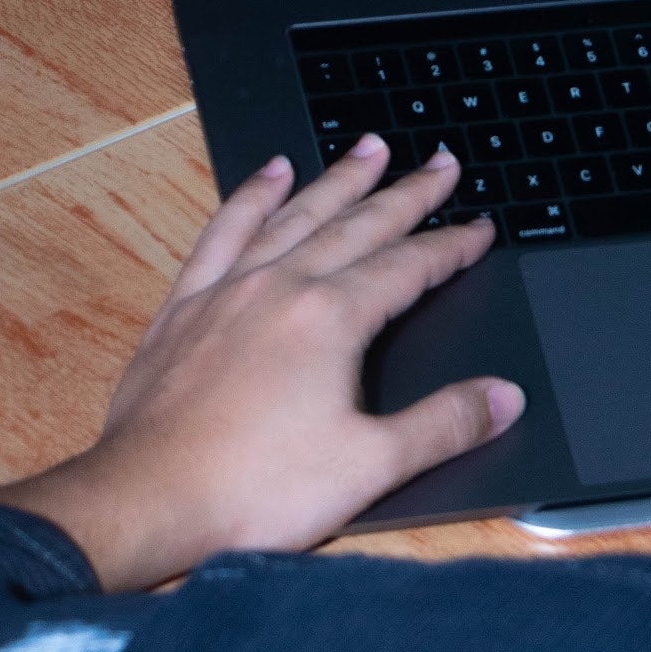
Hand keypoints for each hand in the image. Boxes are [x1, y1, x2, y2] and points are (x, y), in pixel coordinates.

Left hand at [0, 137, 523, 590]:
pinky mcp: (185, 310)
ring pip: (295, 216)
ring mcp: (227, 293)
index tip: (481, 228)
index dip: (453, 245)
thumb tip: (504, 397)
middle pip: (358, 225)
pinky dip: (249, 199)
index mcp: (331, 319)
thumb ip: (447, 425)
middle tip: (441, 163)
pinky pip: (223, 234)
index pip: (410, 266)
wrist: (146, 503)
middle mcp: (280, 288)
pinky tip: (268, 177)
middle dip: (407, 194)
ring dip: (337, 181)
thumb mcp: (373, 465)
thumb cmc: (255, 490)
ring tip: (368, 148)